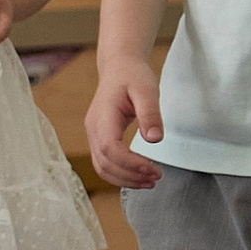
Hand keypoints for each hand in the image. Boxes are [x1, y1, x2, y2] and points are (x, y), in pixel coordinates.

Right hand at [86, 55, 163, 189]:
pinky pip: (104, 163)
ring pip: (102, 167)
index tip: (153, 168)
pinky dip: (120, 174)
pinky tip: (139, 175)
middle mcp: (94, 129)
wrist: (118, 68)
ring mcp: (94, 135)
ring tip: (150, 181)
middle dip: (130, 175)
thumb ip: (150, 114)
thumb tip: (154, 139)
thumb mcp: (147, 89)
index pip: (111, 149)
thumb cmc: (132, 76)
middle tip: (157, 177)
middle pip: (105, 163)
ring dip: (125, 179)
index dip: (130, 163)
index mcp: (103, 117)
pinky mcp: (100, 139)